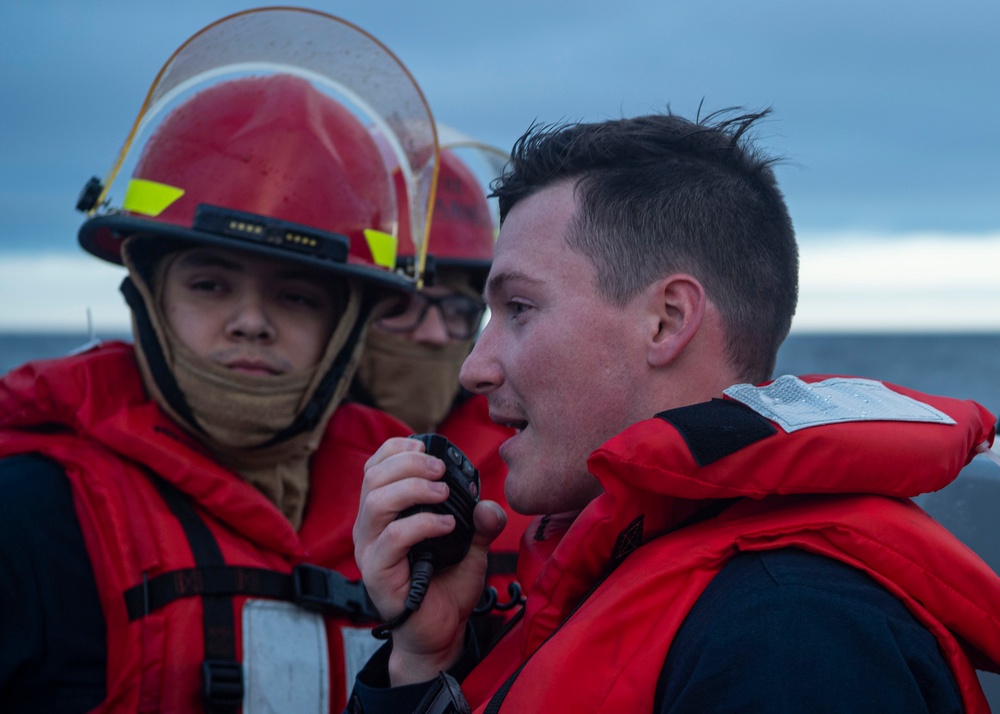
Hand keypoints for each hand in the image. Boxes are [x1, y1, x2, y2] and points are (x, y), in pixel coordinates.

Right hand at [354, 437, 506, 684]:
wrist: (441, 633)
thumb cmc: (446, 586)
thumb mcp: (470, 546)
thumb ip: (480, 522)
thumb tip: (488, 505)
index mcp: (383, 513)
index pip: (374, 467)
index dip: (395, 449)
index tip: (423, 445)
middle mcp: (370, 527)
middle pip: (373, 477)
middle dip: (409, 463)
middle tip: (441, 469)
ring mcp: (370, 550)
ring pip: (377, 502)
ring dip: (414, 489)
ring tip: (444, 493)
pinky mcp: (378, 573)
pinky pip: (393, 538)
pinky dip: (423, 524)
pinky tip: (448, 526)